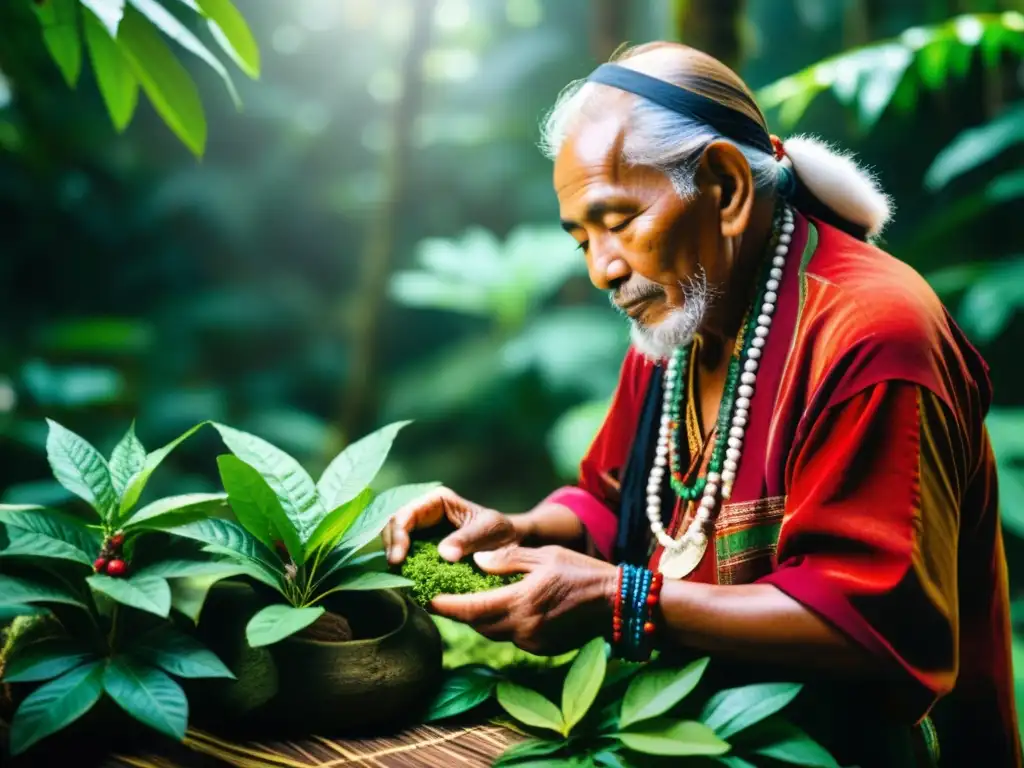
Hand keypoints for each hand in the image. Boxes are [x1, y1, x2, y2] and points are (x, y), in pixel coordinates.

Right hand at [384, 486, 519, 564]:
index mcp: (437, 501)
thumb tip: (444, 553)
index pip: (406, 513)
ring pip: (394, 542)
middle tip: (396, 569)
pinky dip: (402, 568)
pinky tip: (407, 581)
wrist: (511, 546)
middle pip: (393, 526)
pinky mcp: (423, 551)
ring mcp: (422, 532)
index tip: (399, 558)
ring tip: (400, 576)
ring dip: (394, 558)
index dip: (398, 535)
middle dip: (391, 546)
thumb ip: (469, 539)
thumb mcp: (491, 531)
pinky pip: (405, 557)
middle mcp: (424, 513)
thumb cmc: (502, 532)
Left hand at [430, 545, 617, 655]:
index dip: (446, 606)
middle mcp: (523, 628)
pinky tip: (504, 608)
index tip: (427, 599)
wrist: (616, 603)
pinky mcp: (541, 649)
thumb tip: (477, 560)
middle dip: (460, 612)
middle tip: (442, 597)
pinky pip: (512, 637)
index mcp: (521, 602)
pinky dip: (503, 624)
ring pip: (494, 632)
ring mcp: (532, 642)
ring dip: (480, 618)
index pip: (472, 609)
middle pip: (479, 624)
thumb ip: (509, 559)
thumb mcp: (544, 555)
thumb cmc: (581, 572)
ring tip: (469, 601)